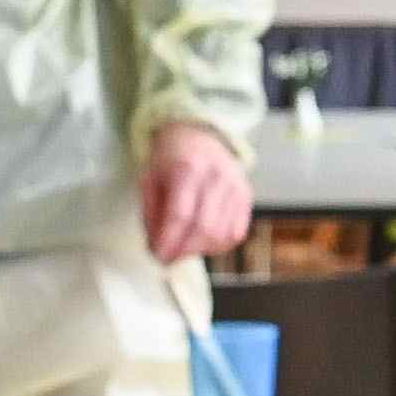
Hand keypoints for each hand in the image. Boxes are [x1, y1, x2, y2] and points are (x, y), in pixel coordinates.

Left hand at [138, 121, 254, 264]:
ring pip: (221, 235)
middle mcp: (216, 176)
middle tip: (167, 258)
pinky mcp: (246, 197)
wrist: (199, 137)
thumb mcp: (149, 180)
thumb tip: (157, 248)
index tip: (157, 256)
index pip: (181, 215)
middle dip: (183, 251)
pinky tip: (202, 240)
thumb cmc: (170, 162)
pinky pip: (235, 234)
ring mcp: (235, 186)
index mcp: (188, 168)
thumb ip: (151, 214)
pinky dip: (217, 245)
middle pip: (204, 228)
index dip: (168, 241)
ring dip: (198, 250)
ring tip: (183, 246)